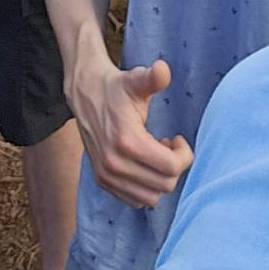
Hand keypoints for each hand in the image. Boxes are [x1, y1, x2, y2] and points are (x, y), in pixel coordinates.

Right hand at [68, 56, 192, 208]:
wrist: (84, 94)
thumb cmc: (116, 88)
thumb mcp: (135, 80)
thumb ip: (152, 78)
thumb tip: (163, 69)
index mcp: (126, 141)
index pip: (171, 167)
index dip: (184, 155)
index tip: (177, 139)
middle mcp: (114, 163)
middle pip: (165, 184)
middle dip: (174, 166)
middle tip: (167, 146)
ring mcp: (106, 175)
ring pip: (151, 197)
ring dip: (159, 179)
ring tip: (155, 156)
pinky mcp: (102, 181)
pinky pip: (135, 200)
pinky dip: (145, 188)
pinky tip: (143, 166)